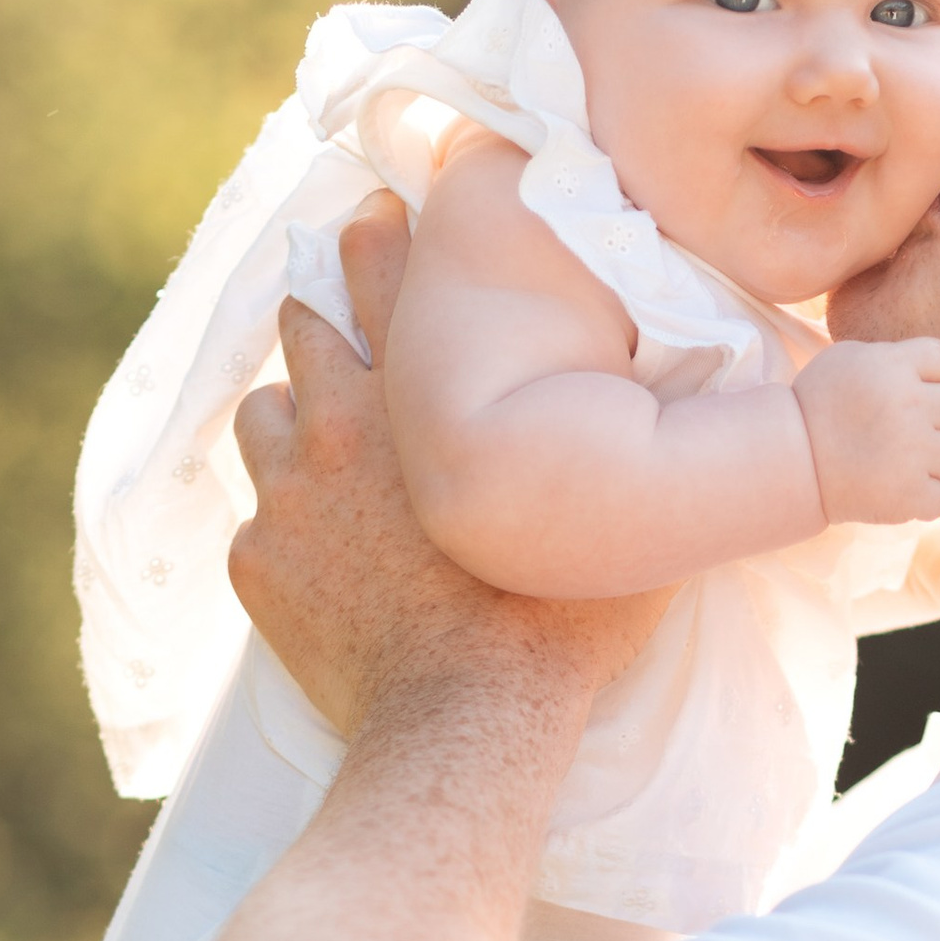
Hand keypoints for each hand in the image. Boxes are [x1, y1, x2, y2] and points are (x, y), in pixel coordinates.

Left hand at [230, 195, 666, 741]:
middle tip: (344, 305)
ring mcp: (289, 494)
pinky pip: (257, 511)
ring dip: (294, 416)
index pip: (384, 263)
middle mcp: (341, 422)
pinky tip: (321, 541)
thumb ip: (613, 428)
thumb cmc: (554, 618)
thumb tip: (682, 376)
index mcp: (423, 388)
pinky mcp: (258, 561)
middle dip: (327, 306)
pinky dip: (285, 516)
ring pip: (265, 409)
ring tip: (329, 441)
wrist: (469, 722)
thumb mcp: (607, 504)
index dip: (384, 232)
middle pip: (306, 316)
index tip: (387, 218)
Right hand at [793, 335, 939, 527]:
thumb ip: (894, 358)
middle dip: (934, 423)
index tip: (913, 396)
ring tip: (897, 465)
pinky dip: (923, 501)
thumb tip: (935, 373)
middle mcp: (908, 404)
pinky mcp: (909, 494)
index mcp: (894, 365)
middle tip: (897, 436)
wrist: (788, 462)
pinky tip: (895, 492)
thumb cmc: (818, 407)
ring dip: (932, 464)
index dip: (938, 379)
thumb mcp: (848, 359)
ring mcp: (912, 451)